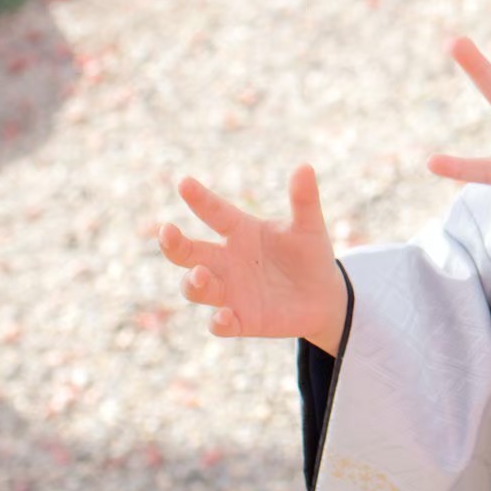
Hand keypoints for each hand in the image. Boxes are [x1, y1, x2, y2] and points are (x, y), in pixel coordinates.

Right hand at [156, 165, 347, 353]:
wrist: (325, 297)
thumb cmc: (309, 255)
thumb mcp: (309, 227)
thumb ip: (304, 200)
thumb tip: (306, 166)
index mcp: (241, 232)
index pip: (215, 213)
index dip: (199, 198)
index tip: (184, 182)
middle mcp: (227, 261)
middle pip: (189, 253)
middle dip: (173, 244)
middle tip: (166, 231)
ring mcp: (231, 292)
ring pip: (197, 288)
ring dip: (194, 282)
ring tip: (201, 274)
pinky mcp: (243, 320)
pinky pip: (221, 324)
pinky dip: (219, 321)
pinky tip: (224, 316)